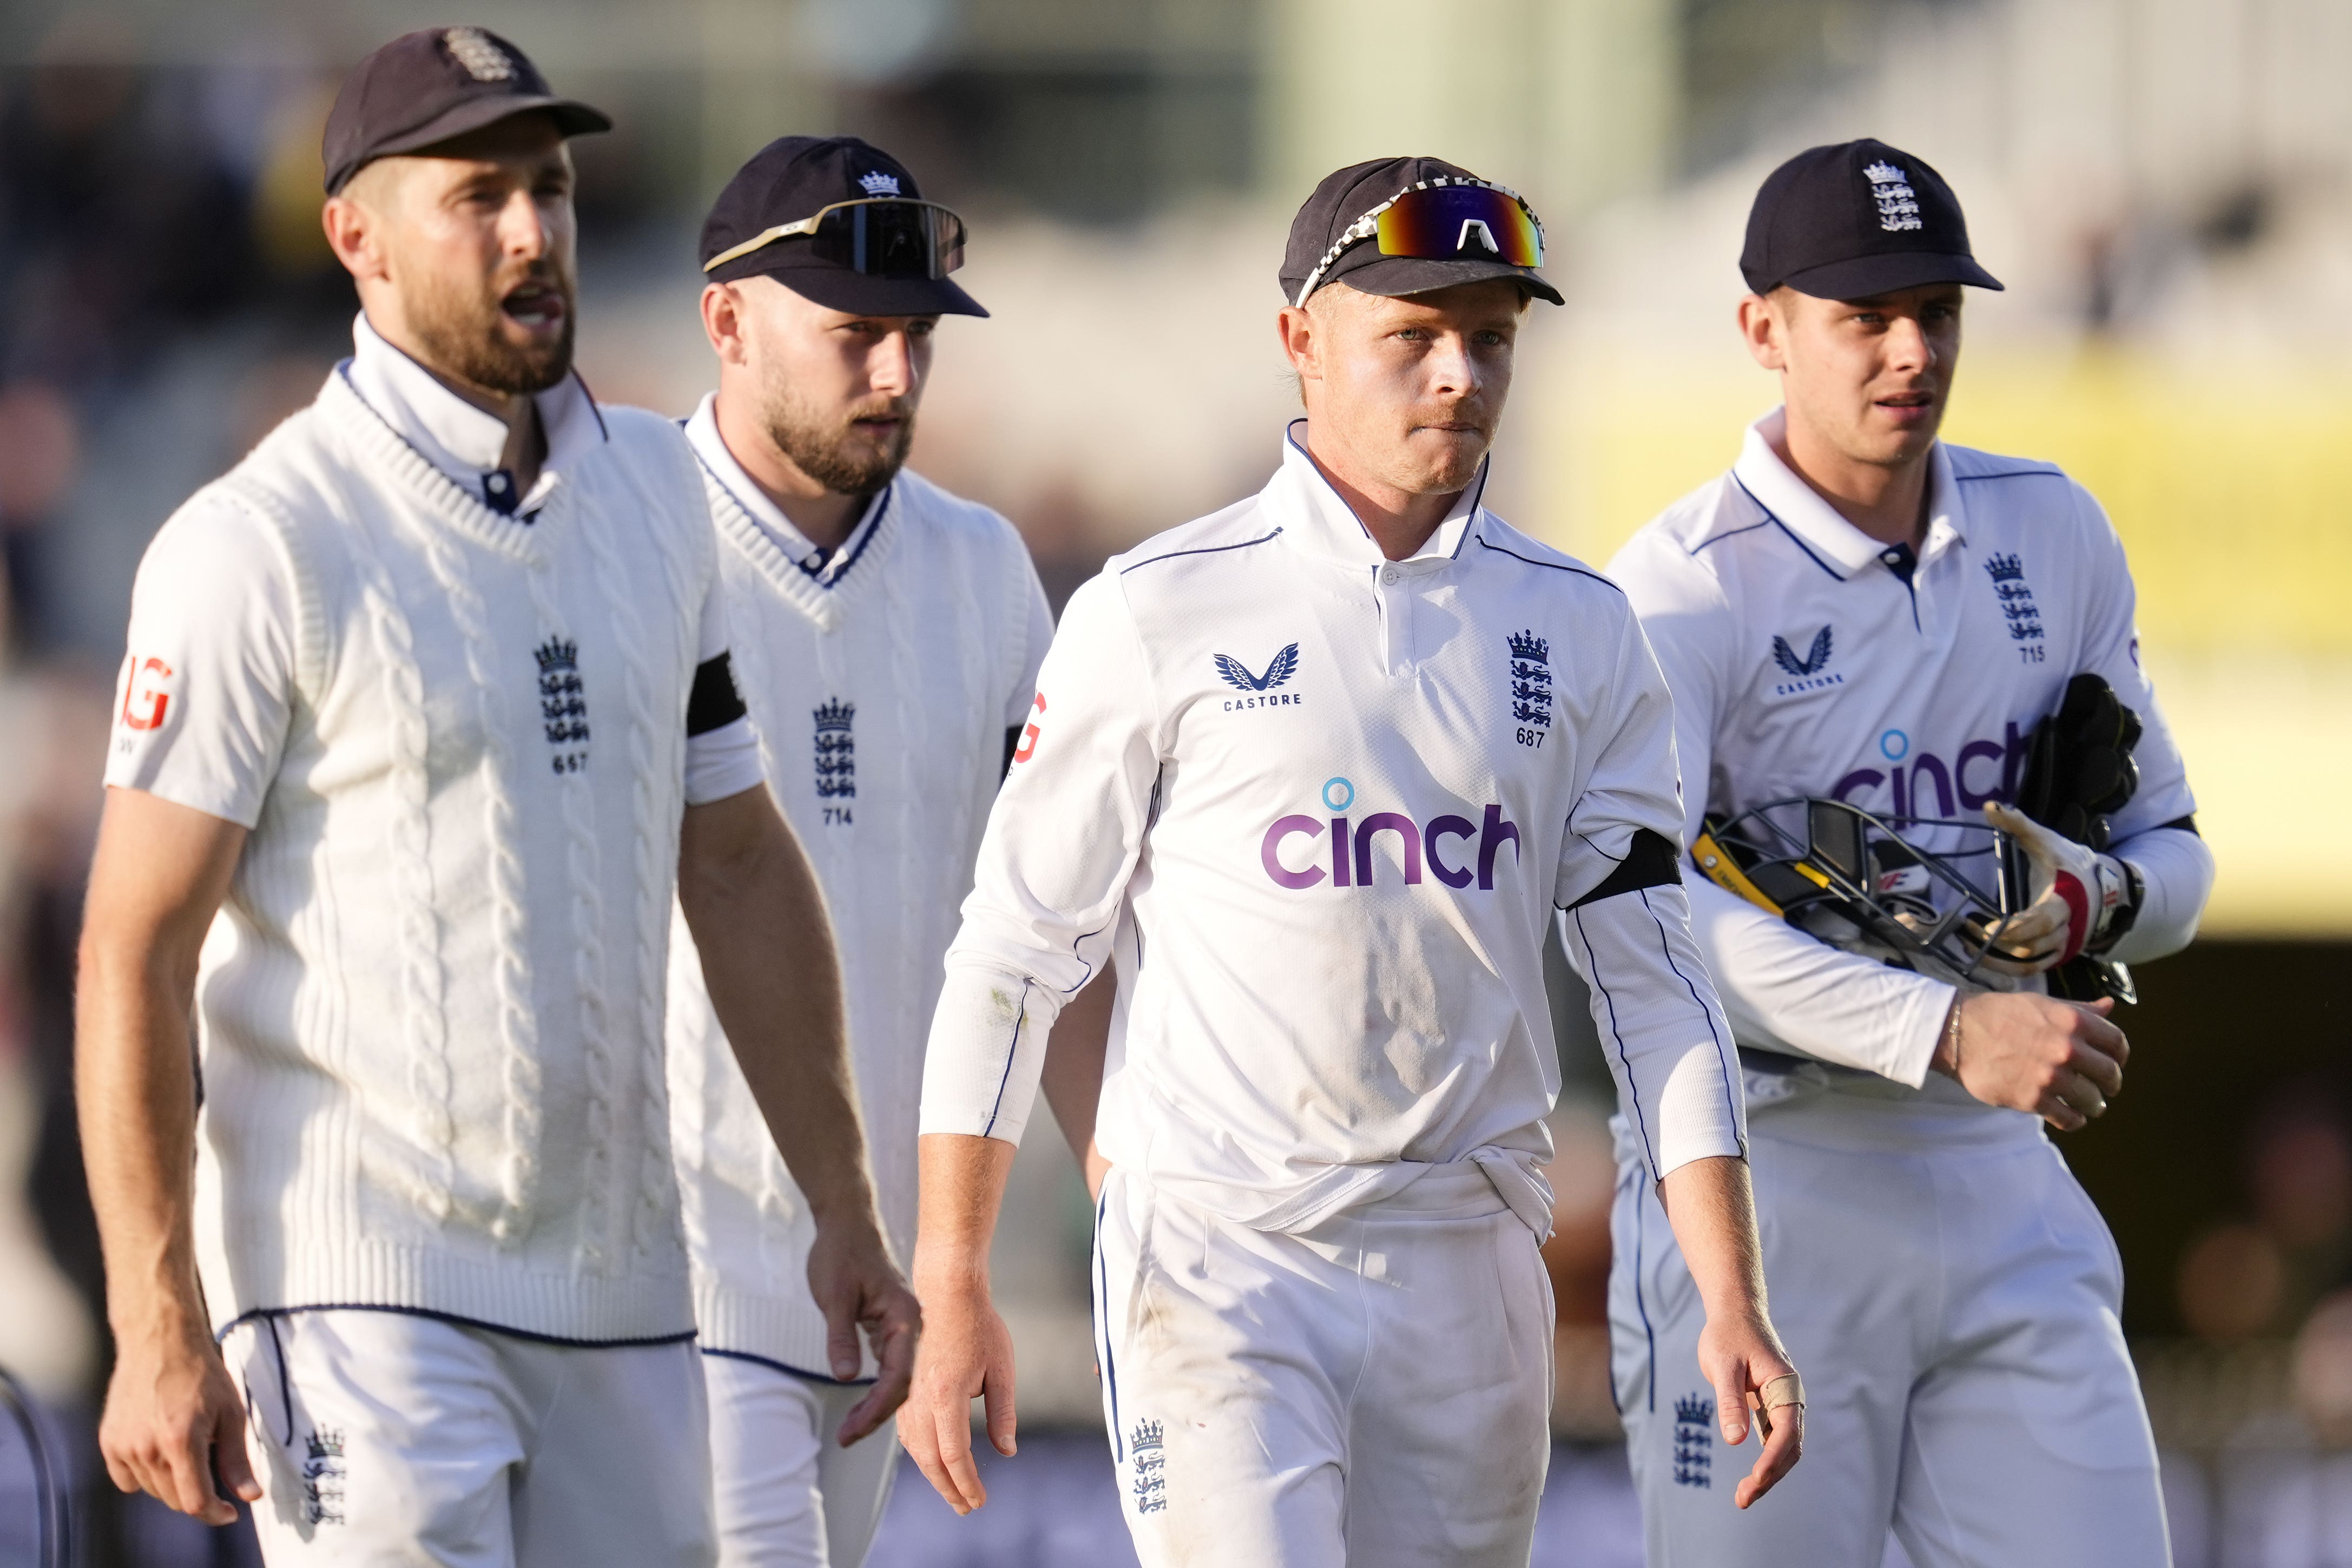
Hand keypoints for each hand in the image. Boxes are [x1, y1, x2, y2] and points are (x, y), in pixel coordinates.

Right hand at [99, 1320, 260, 1523]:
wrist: (160, 1342)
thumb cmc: (201, 1374)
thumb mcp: (231, 1413)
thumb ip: (236, 1459)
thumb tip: (250, 1496)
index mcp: (181, 1440)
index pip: (194, 1501)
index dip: (214, 1513)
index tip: (229, 1511)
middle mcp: (148, 1447)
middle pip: (174, 1499)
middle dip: (198, 1495)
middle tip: (212, 1471)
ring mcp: (124, 1446)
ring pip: (152, 1490)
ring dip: (173, 1482)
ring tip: (186, 1446)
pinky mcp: (108, 1442)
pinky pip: (127, 1479)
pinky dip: (145, 1475)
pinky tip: (159, 1450)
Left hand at [806, 1218, 921, 1444]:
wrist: (846, 1225)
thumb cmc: (840, 1254)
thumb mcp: (834, 1296)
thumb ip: (841, 1337)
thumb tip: (847, 1379)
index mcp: (906, 1316)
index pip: (900, 1375)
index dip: (878, 1407)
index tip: (853, 1430)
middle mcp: (912, 1325)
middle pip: (903, 1383)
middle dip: (877, 1414)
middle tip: (847, 1437)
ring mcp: (903, 1328)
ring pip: (898, 1378)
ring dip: (876, 1407)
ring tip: (850, 1431)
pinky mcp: (890, 1329)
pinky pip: (891, 1368)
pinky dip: (876, 1391)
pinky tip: (863, 1408)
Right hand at [896, 1272, 1016, 1513]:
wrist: (946, 1291)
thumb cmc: (979, 1325)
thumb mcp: (1002, 1369)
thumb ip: (1003, 1413)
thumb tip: (1005, 1451)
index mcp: (946, 1395)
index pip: (955, 1455)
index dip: (967, 1483)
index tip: (979, 1501)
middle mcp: (920, 1399)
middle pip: (930, 1459)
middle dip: (948, 1488)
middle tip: (966, 1508)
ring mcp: (908, 1393)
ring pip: (914, 1448)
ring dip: (932, 1474)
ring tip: (952, 1491)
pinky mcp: (904, 1387)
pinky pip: (906, 1431)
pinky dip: (919, 1452)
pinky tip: (932, 1459)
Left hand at [1694, 1310, 1803, 1508]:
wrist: (1734, 1312)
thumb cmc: (1728, 1335)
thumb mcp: (1723, 1365)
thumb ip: (1730, 1401)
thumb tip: (1735, 1441)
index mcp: (1784, 1386)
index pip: (1786, 1432)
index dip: (1772, 1459)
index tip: (1755, 1479)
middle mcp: (1789, 1398)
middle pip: (1788, 1447)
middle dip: (1770, 1475)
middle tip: (1743, 1499)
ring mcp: (1781, 1403)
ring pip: (1783, 1447)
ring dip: (1769, 1473)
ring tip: (1744, 1496)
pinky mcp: (1769, 1406)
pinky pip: (1774, 1439)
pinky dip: (1766, 1459)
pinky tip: (1753, 1478)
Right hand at [1937, 991, 2126, 1130]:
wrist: (1959, 1033)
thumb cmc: (2000, 1015)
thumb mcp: (2041, 1004)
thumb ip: (2078, 1009)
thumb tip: (2109, 1006)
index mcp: (2073, 1021)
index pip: (2117, 1043)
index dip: (2119, 1055)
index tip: (2114, 1062)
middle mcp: (2067, 1049)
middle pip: (2110, 1075)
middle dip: (2111, 1084)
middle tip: (2104, 1088)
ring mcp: (2051, 1077)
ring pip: (2092, 1101)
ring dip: (2093, 1105)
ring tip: (2088, 1105)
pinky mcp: (2033, 1099)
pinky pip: (2068, 1118)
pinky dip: (2074, 1120)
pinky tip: (2070, 1117)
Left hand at [1980, 803, 2128, 971]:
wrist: (2099, 888)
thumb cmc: (2067, 863)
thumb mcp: (2045, 841)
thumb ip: (2018, 825)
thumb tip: (1990, 806)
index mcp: (2062, 902)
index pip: (2040, 922)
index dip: (2015, 929)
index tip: (1987, 929)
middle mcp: (2064, 929)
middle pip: (2031, 947)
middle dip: (1998, 944)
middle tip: (1966, 933)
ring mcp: (2062, 945)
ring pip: (2030, 964)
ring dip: (1998, 961)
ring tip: (1968, 945)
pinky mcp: (2057, 954)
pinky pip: (2032, 970)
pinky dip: (2008, 970)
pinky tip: (1984, 960)